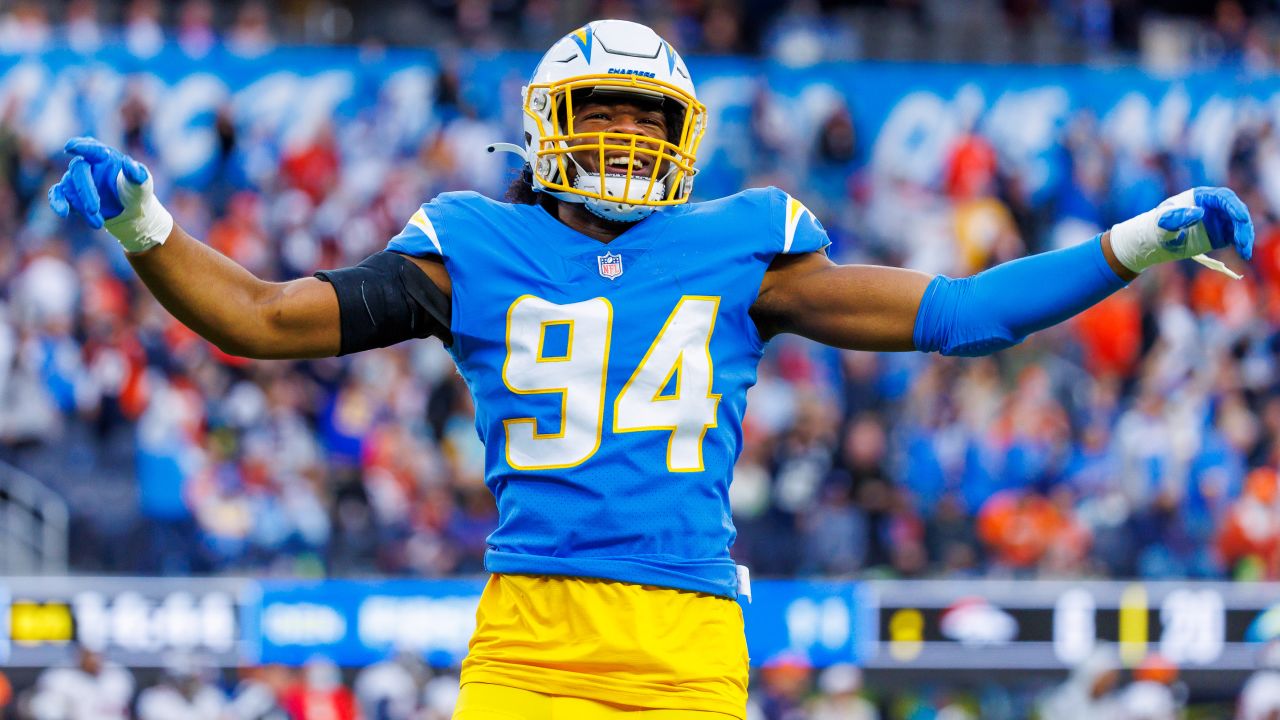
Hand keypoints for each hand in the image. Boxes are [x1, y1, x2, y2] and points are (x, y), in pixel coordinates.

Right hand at [48, 137, 171, 252]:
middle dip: (85, 191)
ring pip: (70, 187)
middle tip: (94, 209)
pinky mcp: (70, 193)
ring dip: (81, 206)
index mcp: (104, 156)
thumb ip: (137, 174)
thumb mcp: (141, 184)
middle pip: (79, 170)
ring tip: (98, 224)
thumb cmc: (134, 191)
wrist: (128, 210)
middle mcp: (87, 164)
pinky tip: (63, 212)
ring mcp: (76, 178)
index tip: (70, 147)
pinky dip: (57, 202)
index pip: (92, 148)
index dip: (82, 147)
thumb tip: (128, 162)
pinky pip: (57, 194)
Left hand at [1110, 187, 1254, 276]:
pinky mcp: (1220, 234)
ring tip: (1244, 251)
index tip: (1240, 218)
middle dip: (1242, 225)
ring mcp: (1218, 220)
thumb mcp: (1164, 222)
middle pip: (1235, 211)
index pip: (1223, 197)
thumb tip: (1199, 212)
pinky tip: (1243, 253)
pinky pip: (1235, 236)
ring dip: (1244, 236)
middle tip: (1242, 241)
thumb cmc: (1157, 227)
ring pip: (1238, 224)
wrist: (1154, 242)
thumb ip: (1179, 217)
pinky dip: (1241, 243)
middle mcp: (1213, 206)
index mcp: (1201, 197)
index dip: (1234, 206)